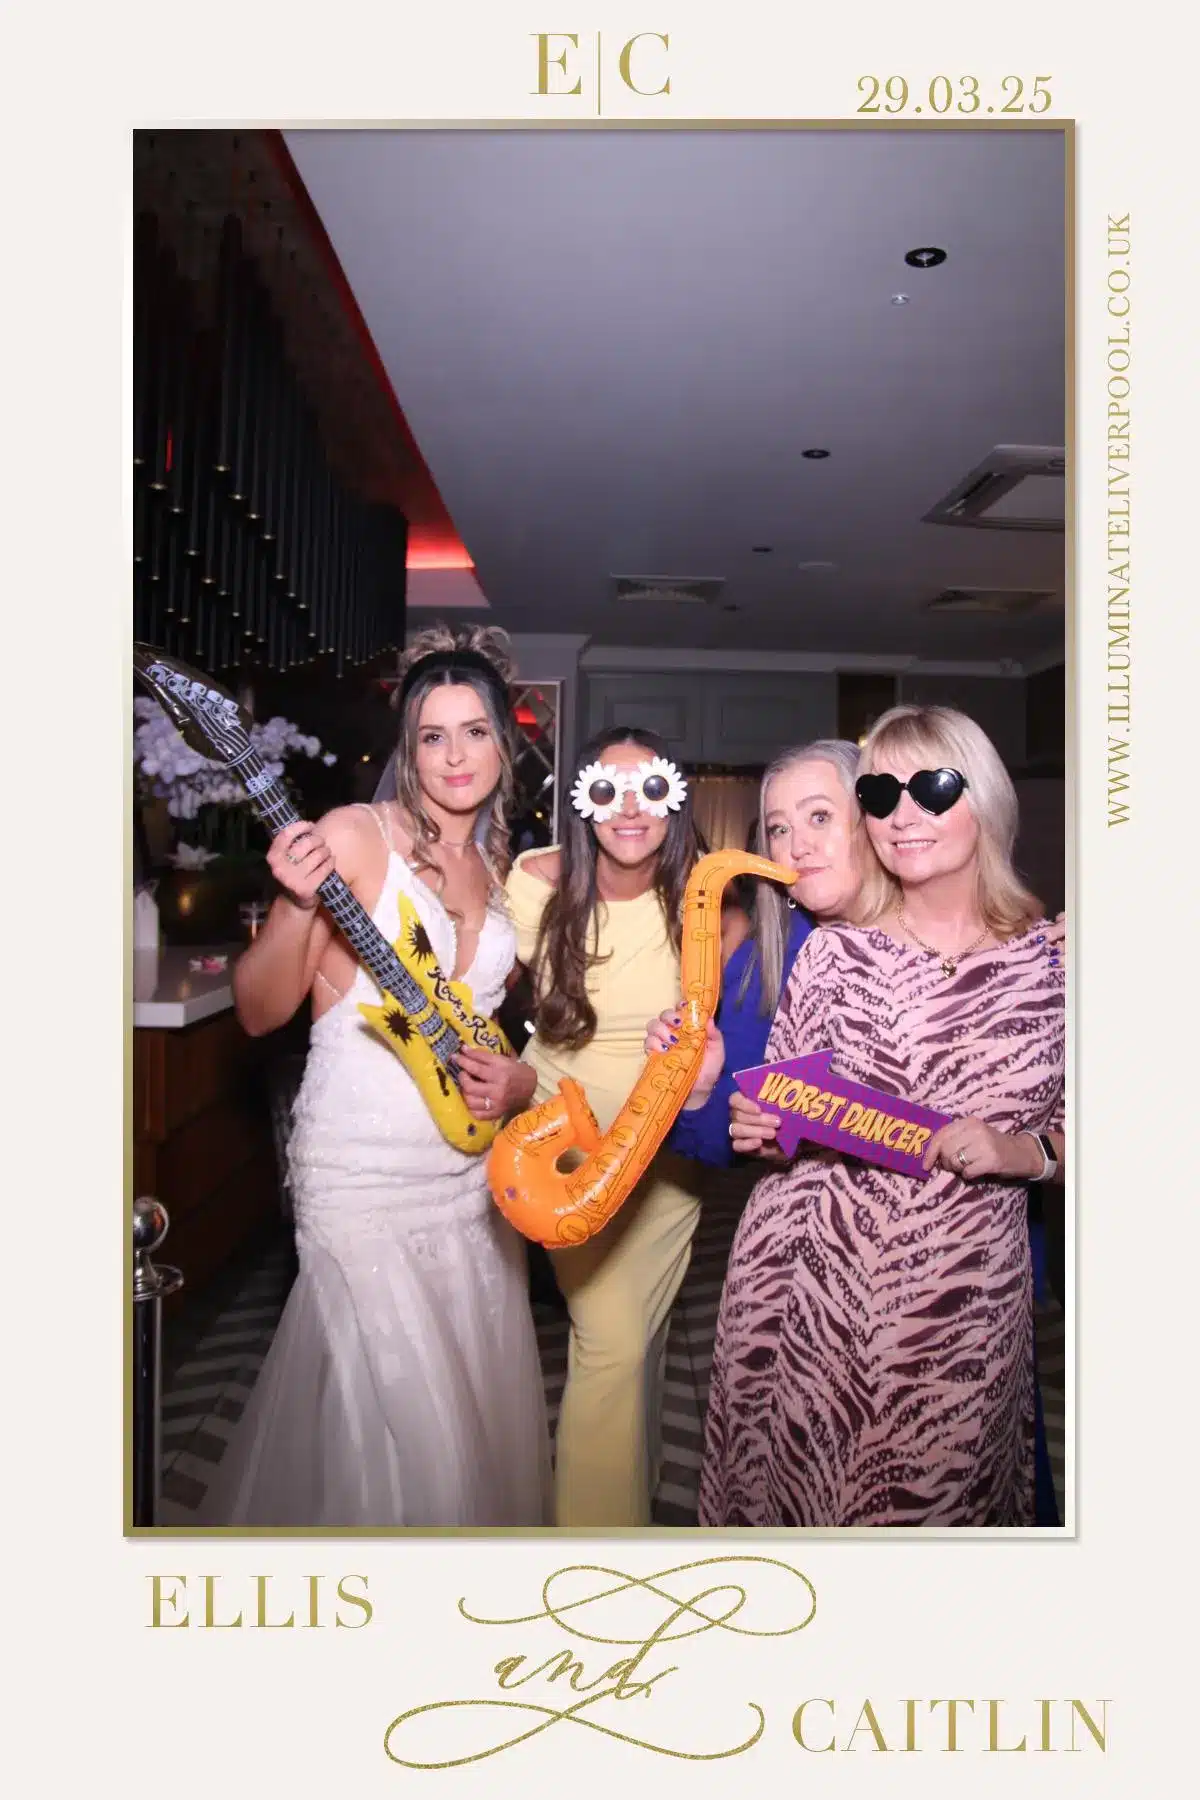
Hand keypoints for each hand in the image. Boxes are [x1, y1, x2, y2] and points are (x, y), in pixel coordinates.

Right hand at [268, 820, 333, 908]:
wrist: (293, 901)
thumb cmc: (293, 872)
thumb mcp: (285, 858)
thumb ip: (291, 844)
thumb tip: (309, 826)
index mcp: (273, 856)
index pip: (286, 834)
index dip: (301, 826)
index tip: (311, 826)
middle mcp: (280, 868)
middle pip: (306, 843)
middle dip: (318, 840)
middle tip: (321, 843)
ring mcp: (293, 879)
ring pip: (318, 854)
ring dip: (326, 851)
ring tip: (326, 853)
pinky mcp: (306, 888)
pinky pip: (325, 868)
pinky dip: (330, 862)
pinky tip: (330, 861)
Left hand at [453, 1047, 536, 1122]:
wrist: (531, 1086)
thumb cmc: (514, 1070)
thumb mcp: (501, 1059)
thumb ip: (481, 1055)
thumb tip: (463, 1050)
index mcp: (500, 1073)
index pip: (476, 1067)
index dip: (463, 1061)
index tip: (455, 1057)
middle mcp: (498, 1090)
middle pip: (470, 1086)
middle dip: (462, 1077)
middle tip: (463, 1073)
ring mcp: (497, 1104)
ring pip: (470, 1101)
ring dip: (465, 1092)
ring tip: (467, 1085)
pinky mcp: (496, 1113)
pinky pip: (477, 1113)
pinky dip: (471, 1106)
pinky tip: (473, 1098)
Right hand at [644, 1006, 724, 1108]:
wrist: (698, 1094)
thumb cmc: (708, 1071)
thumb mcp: (717, 1053)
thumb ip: (715, 1036)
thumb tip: (709, 1019)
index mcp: (688, 1029)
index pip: (680, 1010)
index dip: (680, 1005)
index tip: (684, 1007)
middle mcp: (673, 1033)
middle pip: (663, 1015)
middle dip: (668, 1016)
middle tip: (677, 1024)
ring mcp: (662, 1043)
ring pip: (653, 1026)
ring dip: (660, 1029)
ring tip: (671, 1041)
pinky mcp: (653, 1056)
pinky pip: (647, 1043)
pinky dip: (653, 1043)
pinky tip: (663, 1050)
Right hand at [729, 1090, 786, 1161]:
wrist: (787, 1141)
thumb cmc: (781, 1120)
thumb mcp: (782, 1111)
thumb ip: (778, 1106)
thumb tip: (784, 1102)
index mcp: (742, 1102)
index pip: (735, 1099)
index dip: (744, 1104)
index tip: (758, 1109)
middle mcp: (735, 1115)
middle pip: (738, 1115)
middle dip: (758, 1119)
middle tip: (777, 1122)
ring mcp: (735, 1131)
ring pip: (736, 1129)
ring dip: (755, 1131)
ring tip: (773, 1133)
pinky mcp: (738, 1146)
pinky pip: (736, 1145)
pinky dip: (747, 1144)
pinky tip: (759, 1142)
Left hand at [922, 1116, 1040, 1179]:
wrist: (1021, 1152)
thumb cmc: (992, 1144)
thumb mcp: (974, 1134)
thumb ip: (955, 1138)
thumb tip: (931, 1155)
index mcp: (969, 1122)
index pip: (941, 1135)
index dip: (930, 1151)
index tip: (926, 1165)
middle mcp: (976, 1130)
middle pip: (946, 1150)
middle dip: (946, 1162)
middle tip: (955, 1165)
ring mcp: (985, 1145)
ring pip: (955, 1161)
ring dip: (958, 1169)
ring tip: (968, 1166)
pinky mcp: (992, 1160)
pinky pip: (967, 1172)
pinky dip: (968, 1175)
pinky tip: (977, 1170)